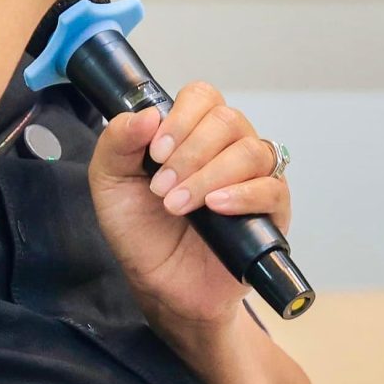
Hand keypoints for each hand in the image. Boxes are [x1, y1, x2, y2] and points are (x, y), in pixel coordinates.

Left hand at [88, 81, 290, 338]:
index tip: (156, 151)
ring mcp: (254, 177)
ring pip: (251, 151)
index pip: (202, 97)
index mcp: (192, 132)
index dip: (181, 118)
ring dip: (210, 176)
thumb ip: (117, 142)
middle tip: (161, 188)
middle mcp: (227, 148)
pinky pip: (273, 188)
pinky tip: (216, 207)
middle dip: (190, 152)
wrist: (161, 286)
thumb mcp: (110, 183)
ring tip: (178, 205)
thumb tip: (147, 114)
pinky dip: (243, 195)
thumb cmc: (141, 232)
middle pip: (228, 120)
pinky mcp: (273, 211)